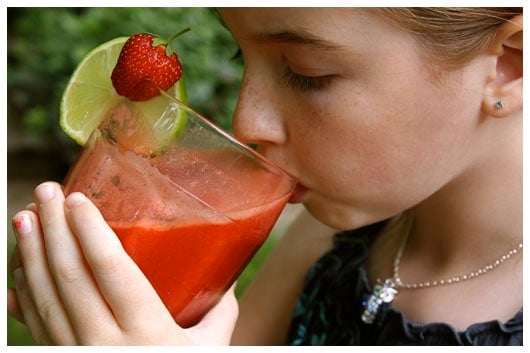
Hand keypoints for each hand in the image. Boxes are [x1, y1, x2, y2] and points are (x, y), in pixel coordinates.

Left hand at [7, 182, 237, 344]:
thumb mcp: (214, 347)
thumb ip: (220, 310)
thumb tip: (224, 274)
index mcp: (147, 333)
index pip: (111, 270)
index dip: (91, 231)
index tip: (77, 199)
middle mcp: (106, 344)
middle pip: (70, 278)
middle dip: (53, 230)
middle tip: (44, 193)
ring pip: (44, 300)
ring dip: (30, 256)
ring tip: (22, 218)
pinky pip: (35, 329)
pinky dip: (22, 296)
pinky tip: (16, 271)